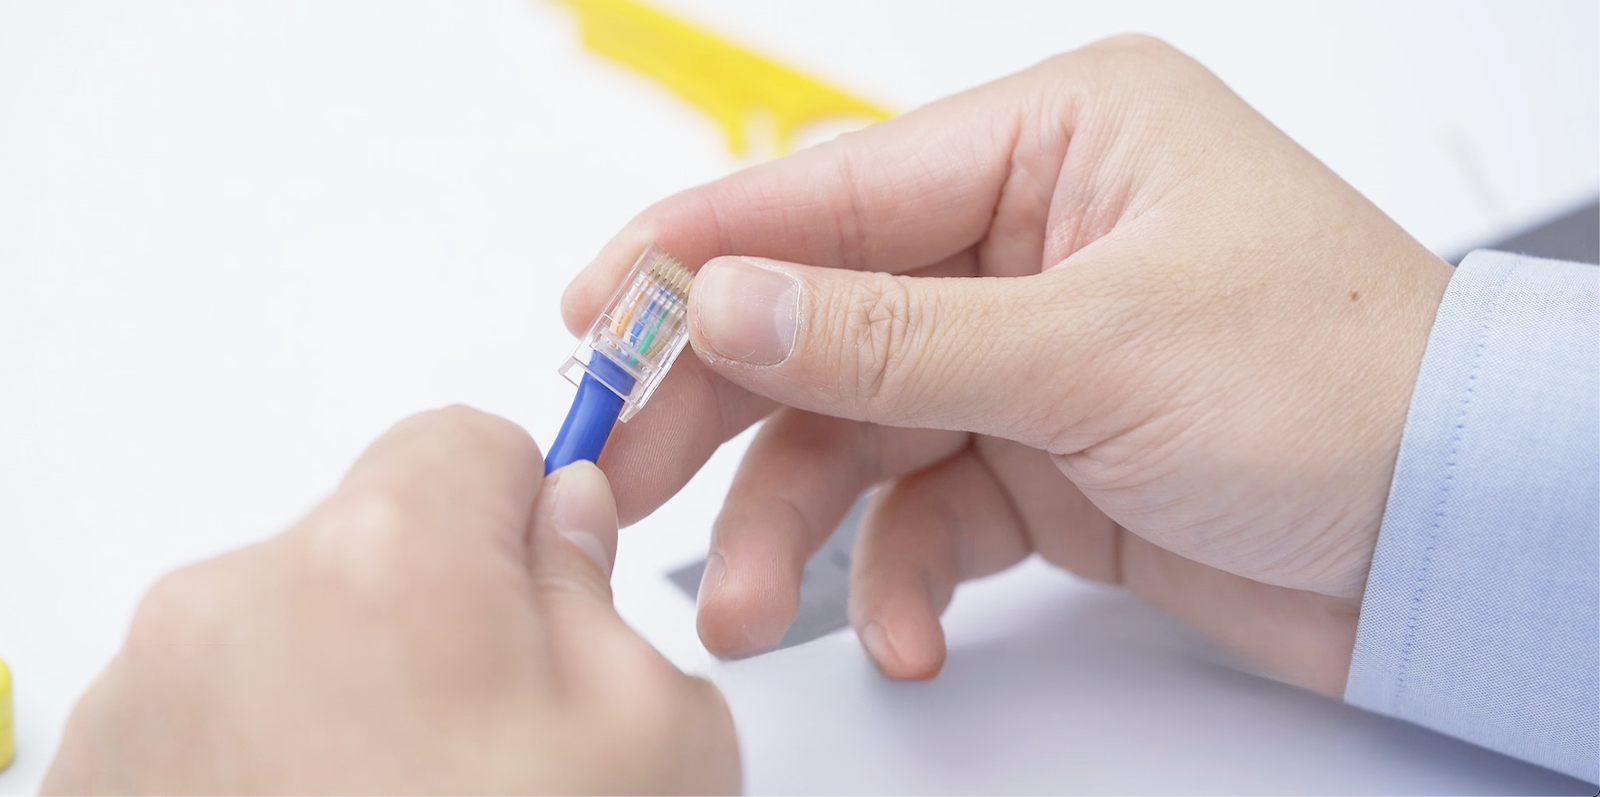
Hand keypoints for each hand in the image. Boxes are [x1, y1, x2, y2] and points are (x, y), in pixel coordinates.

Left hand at [43, 407, 738, 793]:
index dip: (533, 511)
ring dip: (351, 704)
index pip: (465, 441)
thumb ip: (610, 597)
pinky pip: (210, 726)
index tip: (555, 575)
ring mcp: (139, 709)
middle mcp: (229, 610)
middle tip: (503, 750)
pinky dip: (271, 770)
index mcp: (381, 562)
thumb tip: (562, 537)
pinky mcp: (93, 783)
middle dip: (444, 620)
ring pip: (287, 641)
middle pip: (369, 545)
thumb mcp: (653, 747)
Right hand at [561, 36, 1452, 695]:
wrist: (1458, 539)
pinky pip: (925, 506)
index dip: (698, 250)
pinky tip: (906, 630)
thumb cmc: (1344, 391)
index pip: (832, 188)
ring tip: (739, 603)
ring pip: (857, 426)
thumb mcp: (1093, 349)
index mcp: (1057, 143)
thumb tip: (722, 299)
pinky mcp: (1039, 453)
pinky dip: (901, 574)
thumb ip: (887, 335)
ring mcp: (1027, 351)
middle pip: (819, 312)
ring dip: (795, 521)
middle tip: (623, 474)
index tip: (593, 312)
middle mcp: (1030, 236)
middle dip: (719, 404)